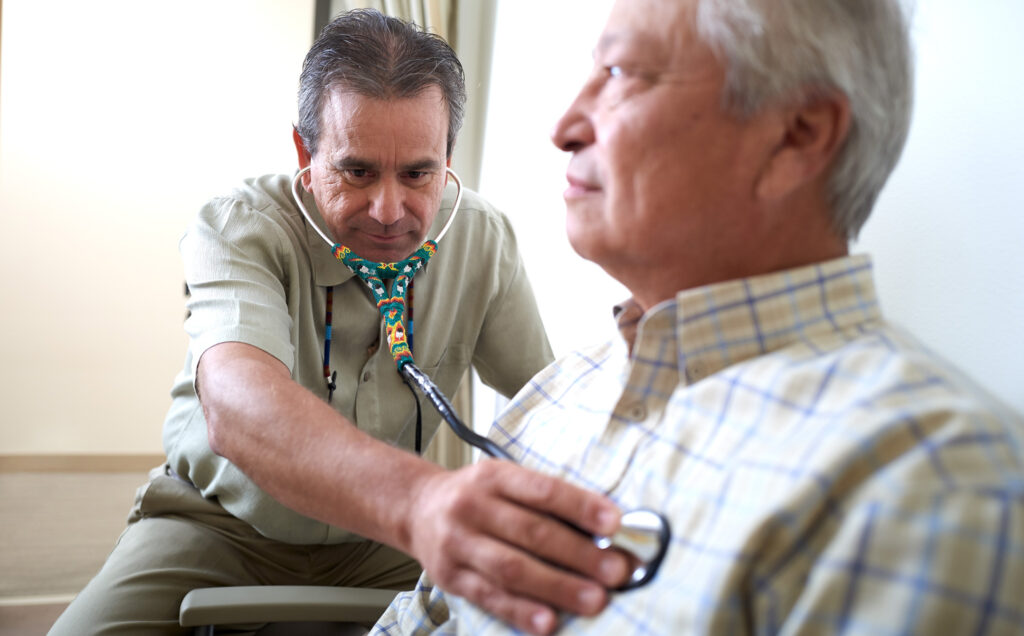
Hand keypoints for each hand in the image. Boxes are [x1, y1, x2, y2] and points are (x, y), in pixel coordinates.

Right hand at [406, 460, 630, 634]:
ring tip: (593, 599)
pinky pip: (489, 596)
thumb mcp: (505, 481)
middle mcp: (473, 506)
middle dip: (579, 554)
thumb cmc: (474, 496)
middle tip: (616, 570)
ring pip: (512, 568)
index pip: (542, 490)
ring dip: (557, 586)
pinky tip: (547, 622)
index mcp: (495, 477)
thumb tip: (602, 529)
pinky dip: (520, 611)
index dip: (580, 506)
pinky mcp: (451, 577)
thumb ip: (546, 502)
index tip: (614, 523)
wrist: (417, 507)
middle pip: (532, 532)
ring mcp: (459, 543)